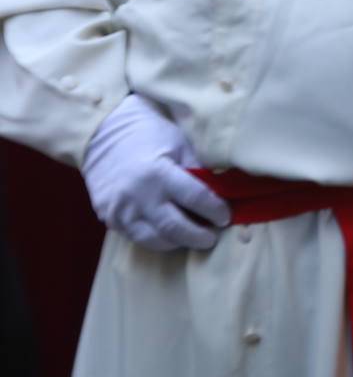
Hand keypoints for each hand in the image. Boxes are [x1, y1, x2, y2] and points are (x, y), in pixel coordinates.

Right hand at [81, 94, 230, 250]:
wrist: (102, 134)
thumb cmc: (147, 134)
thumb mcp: (179, 144)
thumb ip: (197, 170)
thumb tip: (220, 193)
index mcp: (158, 174)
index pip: (196, 199)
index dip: (215, 210)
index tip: (225, 217)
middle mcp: (138, 196)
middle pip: (175, 228)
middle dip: (198, 236)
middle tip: (212, 238)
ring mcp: (120, 210)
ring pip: (154, 239)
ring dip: (177, 242)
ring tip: (191, 238)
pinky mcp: (108, 217)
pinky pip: (135, 237)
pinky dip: (155, 238)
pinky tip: (168, 234)